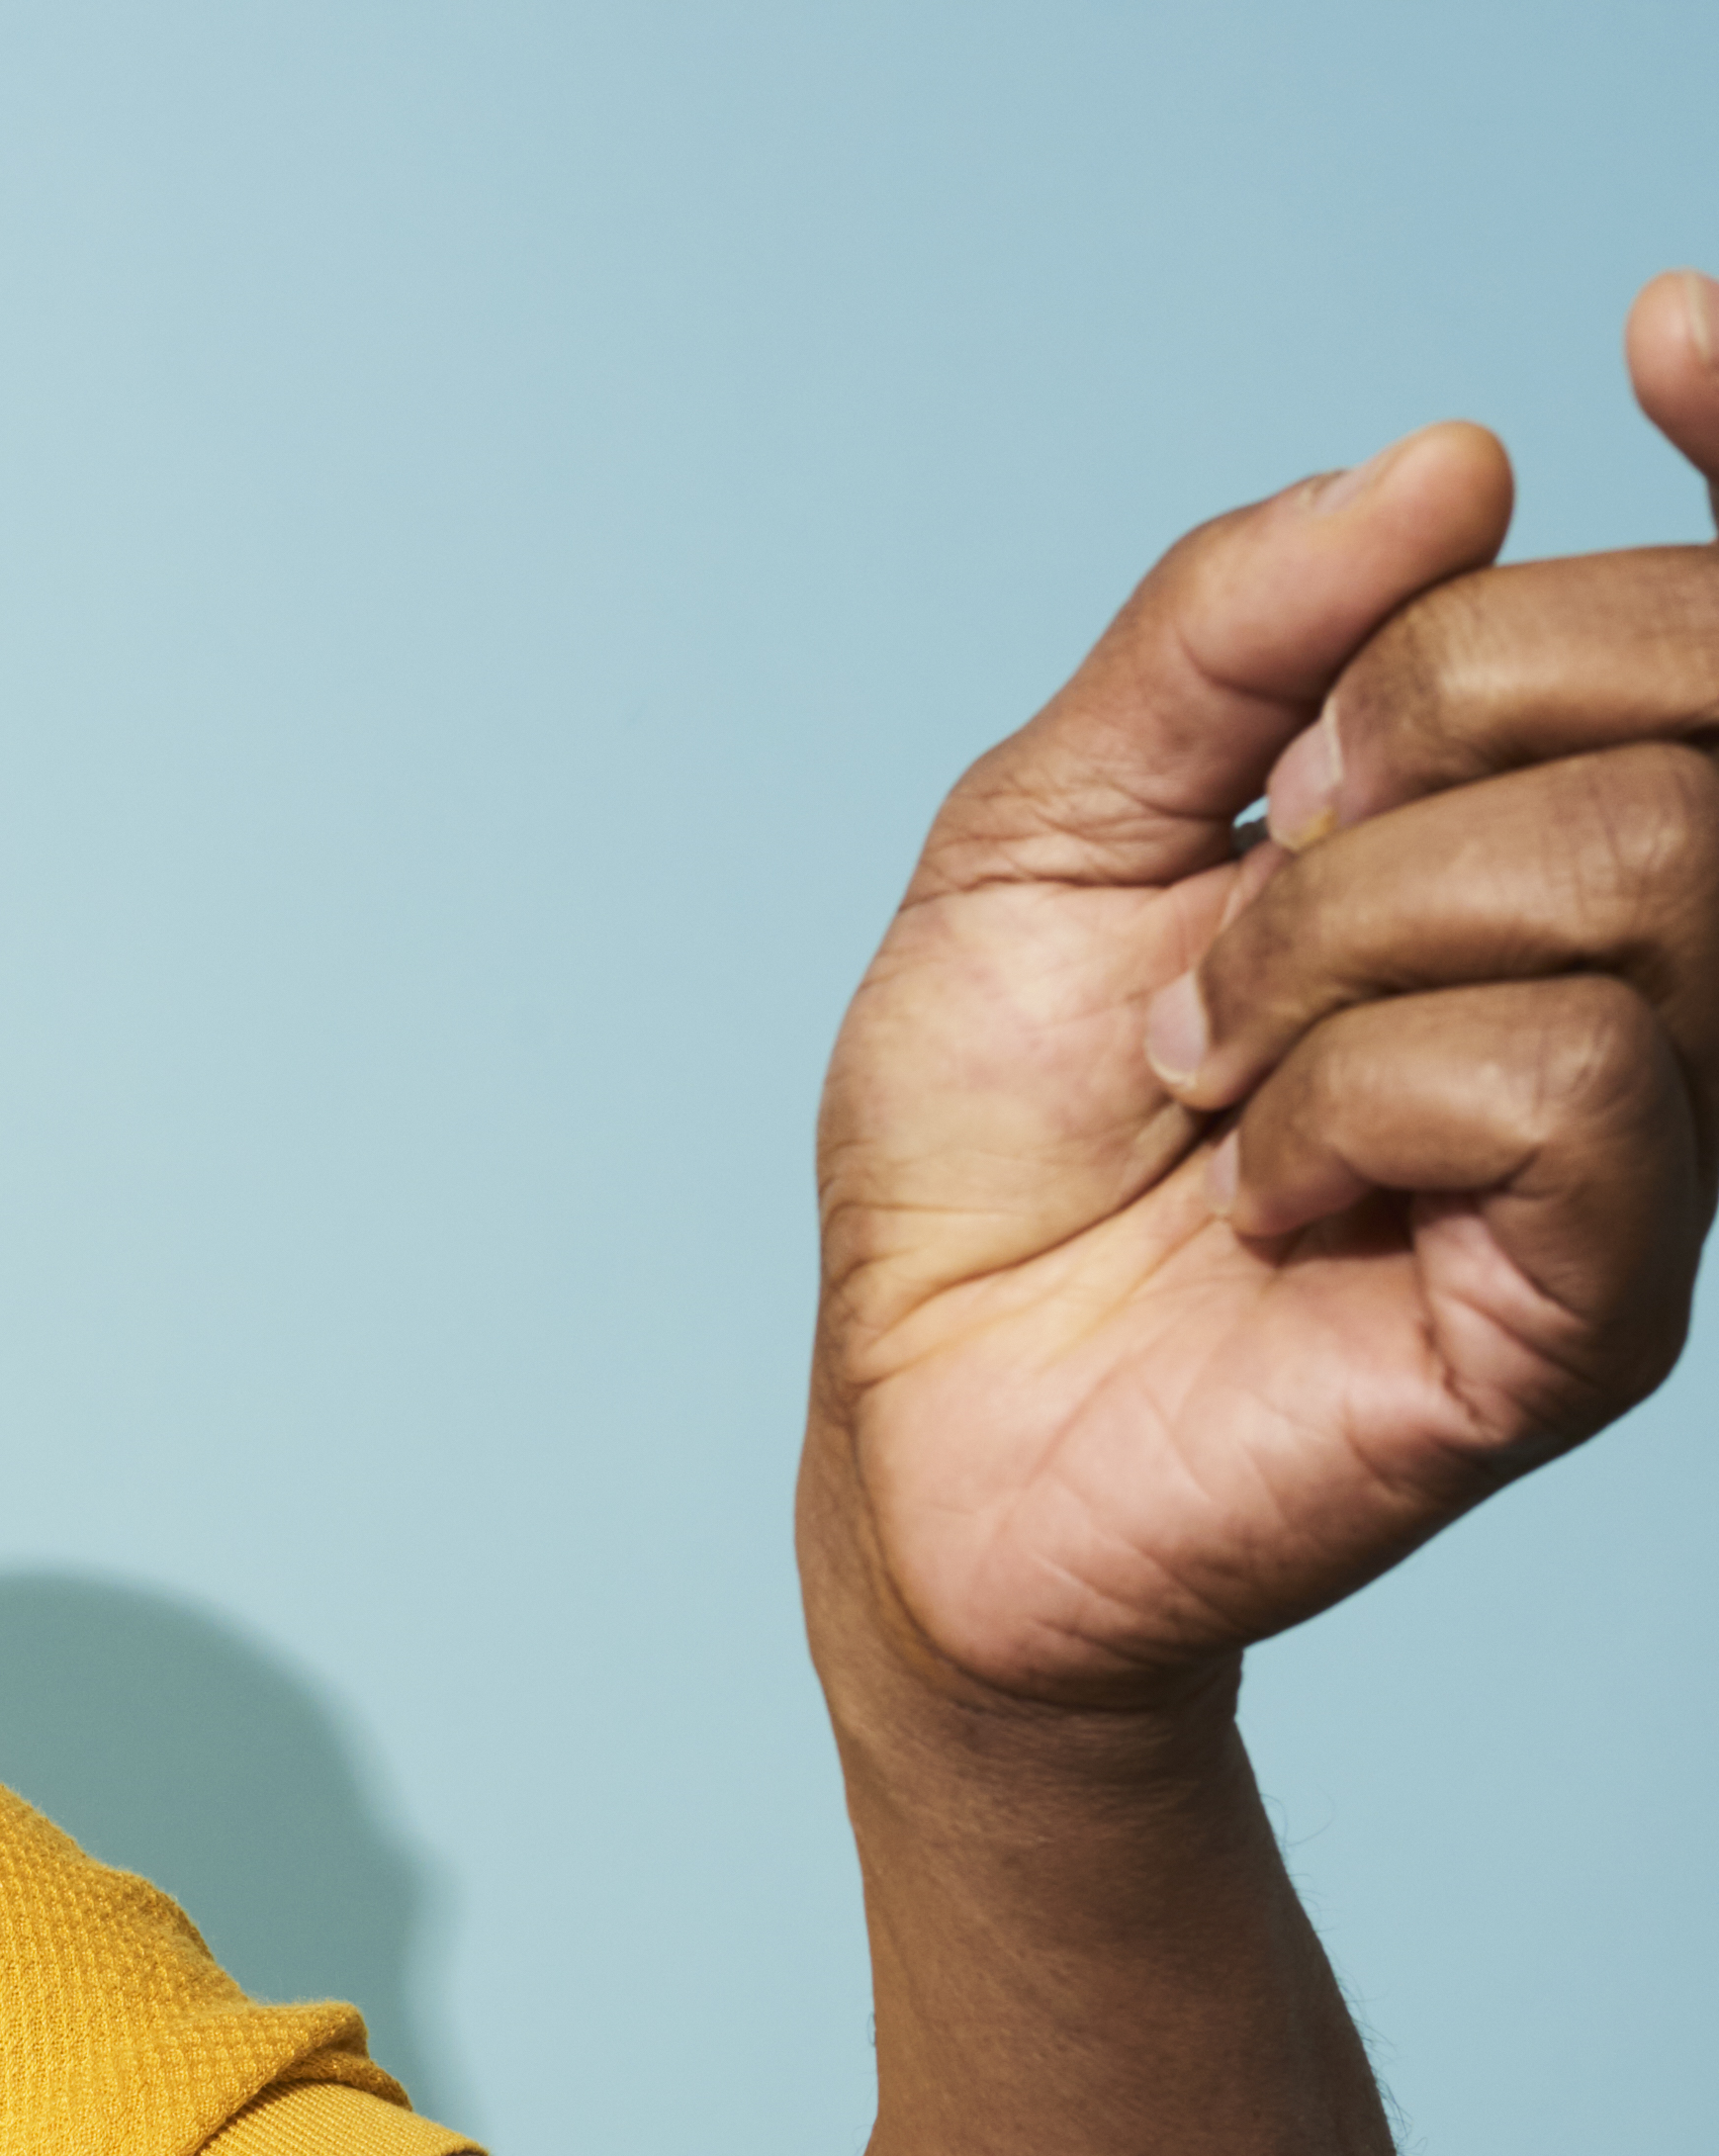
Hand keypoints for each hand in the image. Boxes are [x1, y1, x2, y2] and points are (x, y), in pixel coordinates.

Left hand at [812, 271, 1718, 1710]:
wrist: (914, 1417)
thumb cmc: (989, 1148)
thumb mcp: (1042, 843)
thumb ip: (1217, 643)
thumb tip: (1448, 462)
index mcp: (1539, 827)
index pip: (1713, 621)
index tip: (1640, 340)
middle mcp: (1646, 968)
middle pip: (1687, 695)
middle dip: (1408, 737)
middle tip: (1238, 898)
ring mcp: (1653, 1139)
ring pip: (1640, 868)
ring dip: (1335, 940)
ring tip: (1210, 1068)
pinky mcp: (1602, 1298)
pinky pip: (1572, 1079)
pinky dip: (1352, 1099)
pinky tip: (1261, 1190)